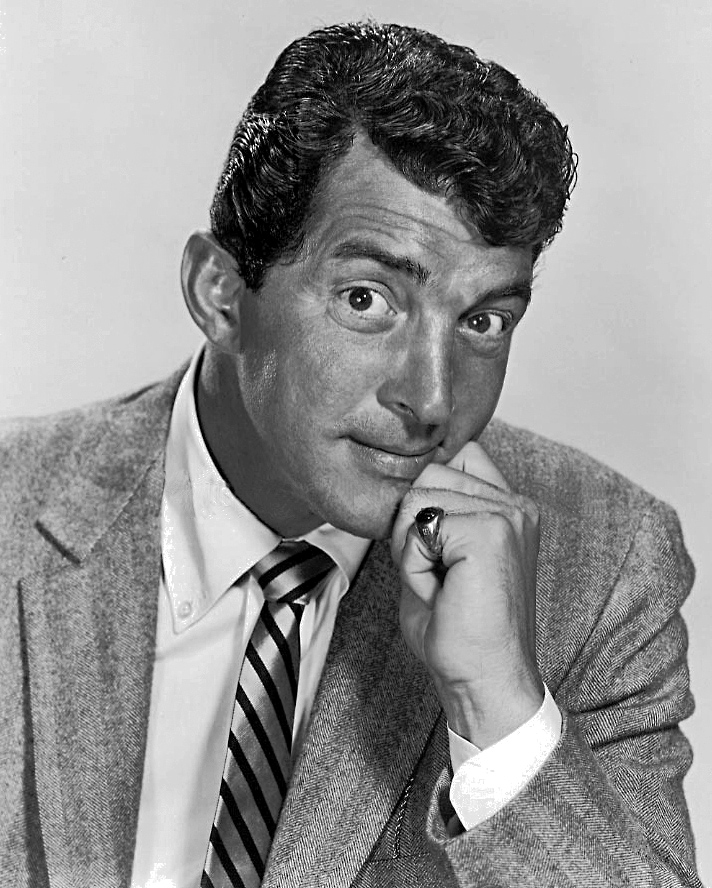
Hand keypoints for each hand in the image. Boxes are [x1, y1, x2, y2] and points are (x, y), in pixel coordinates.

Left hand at [391, 441, 543, 747]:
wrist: (485, 680)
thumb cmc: (460, 630)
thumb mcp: (442, 557)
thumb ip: (432, 514)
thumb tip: (404, 479)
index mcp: (510, 508)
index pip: (455, 456)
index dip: (429, 498)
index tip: (438, 549)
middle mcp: (516, 504)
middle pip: (428, 474)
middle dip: (413, 527)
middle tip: (439, 575)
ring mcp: (507, 514)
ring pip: (417, 498)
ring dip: (412, 548)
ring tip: (442, 585)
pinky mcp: (490, 530)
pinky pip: (418, 527)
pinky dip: (414, 564)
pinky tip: (440, 592)